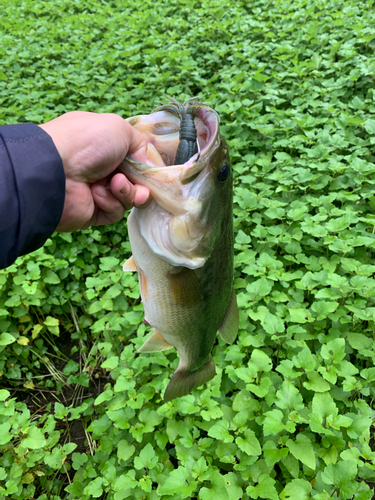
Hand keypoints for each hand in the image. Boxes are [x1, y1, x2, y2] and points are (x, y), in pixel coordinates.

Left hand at [39, 111, 149, 231]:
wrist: (55, 170)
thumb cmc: (86, 142)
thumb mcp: (119, 128)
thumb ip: (141, 145)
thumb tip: (148, 166)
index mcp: (104, 145)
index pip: (133, 158)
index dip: (145, 166)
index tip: (151, 170)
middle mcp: (100, 167)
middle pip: (135, 181)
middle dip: (140, 182)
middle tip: (138, 183)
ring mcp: (96, 190)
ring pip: (128, 198)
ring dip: (126, 192)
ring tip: (114, 184)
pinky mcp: (92, 212)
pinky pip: (114, 212)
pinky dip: (110, 203)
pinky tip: (97, 194)